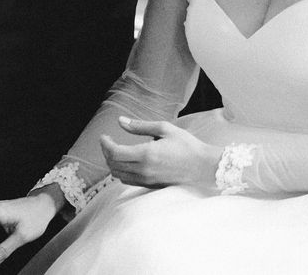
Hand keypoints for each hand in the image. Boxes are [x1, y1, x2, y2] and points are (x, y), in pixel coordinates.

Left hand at [100, 116, 220, 187]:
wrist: (204, 167)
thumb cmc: (186, 145)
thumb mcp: (164, 129)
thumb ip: (140, 126)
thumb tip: (120, 121)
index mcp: (147, 154)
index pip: (115, 153)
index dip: (105, 145)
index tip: (103, 136)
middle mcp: (144, 170)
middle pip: (113, 165)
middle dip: (106, 152)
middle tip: (107, 141)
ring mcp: (147, 180)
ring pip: (119, 175)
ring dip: (112, 163)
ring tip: (115, 150)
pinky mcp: (151, 186)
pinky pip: (128, 180)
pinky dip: (121, 171)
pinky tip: (126, 161)